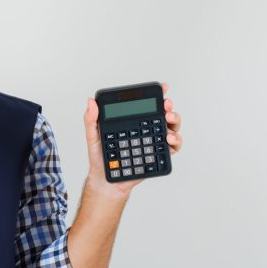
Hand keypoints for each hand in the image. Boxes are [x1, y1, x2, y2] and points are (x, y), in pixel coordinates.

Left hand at [84, 82, 182, 199]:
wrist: (106, 180)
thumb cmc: (100, 157)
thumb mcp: (93, 136)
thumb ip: (91, 119)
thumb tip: (90, 101)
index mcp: (132, 121)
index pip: (145, 105)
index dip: (156, 95)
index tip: (163, 88)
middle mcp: (145, 129)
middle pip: (163, 114)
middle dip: (169, 108)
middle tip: (166, 107)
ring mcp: (153, 141)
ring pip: (172, 128)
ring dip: (174, 122)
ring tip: (168, 122)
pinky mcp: (157, 155)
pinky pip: (172, 147)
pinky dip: (176, 142)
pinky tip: (169, 140)